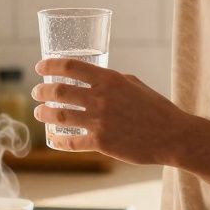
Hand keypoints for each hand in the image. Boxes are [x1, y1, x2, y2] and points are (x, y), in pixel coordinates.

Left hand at [31, 58, 186, 164]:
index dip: (50, 66)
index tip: (39, 68)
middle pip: (59, 91)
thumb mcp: (133, 83)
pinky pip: (71, 143)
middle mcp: (101, 98)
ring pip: (59, 116)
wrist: (173, 135)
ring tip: (39, 113)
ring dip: (43, 114)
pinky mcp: (102, 143)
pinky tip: (52, 139)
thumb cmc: (155, 108)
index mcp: (109, 79)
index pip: (70, 67)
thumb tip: (92, 79)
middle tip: (36, 93)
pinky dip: (57, 141)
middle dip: (41, 91)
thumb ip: (110, 80)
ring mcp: (100, 121)